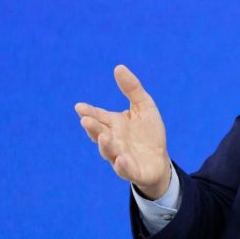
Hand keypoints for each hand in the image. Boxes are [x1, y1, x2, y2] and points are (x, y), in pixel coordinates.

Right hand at [75, 64, 170, 199]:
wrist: (159, 161)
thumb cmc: (148, 133)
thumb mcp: (144, 106)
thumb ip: (132, 89)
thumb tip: (118, 67)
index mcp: (114, 125)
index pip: (98, 117)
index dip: (89, 112)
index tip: (80, 107)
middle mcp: (113, 141)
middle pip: (99, 134)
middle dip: (92, 128)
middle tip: (86, 120)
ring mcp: (121, 157)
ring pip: (109, 152)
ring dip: (105, 146)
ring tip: (103, 137)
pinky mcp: (133, 171)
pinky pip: (126, 170)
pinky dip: (122, 166)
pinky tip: (121, 159)